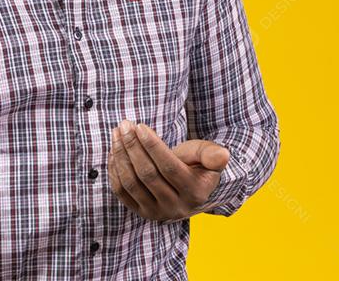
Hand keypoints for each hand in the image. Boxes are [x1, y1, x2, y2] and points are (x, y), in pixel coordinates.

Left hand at [107, 119, 229, 221]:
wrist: (188, 187)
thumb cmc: (197, 165)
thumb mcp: (208, 156)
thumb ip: (212, 154)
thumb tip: (223, 155)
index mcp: (195, 193)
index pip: (169, 167)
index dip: (152, 146)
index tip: (140, 126)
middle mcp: (176, 208)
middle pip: (148, 175)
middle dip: (132, 146)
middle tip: (124, 125)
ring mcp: (156, 212)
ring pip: (131, 183)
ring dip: (121, 155)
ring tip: (117, 133)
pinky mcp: (141, 212)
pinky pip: (122, 192)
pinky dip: (115, 170)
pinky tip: (115, 150)